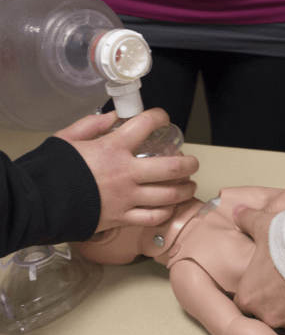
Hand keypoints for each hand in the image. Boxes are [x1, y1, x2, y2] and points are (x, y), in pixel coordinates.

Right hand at [55, 108, 198, 231]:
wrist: (42, 201)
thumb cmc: (54, 169)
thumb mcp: (68, 138)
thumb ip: (92, 125)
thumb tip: (113, 118)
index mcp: (113, 148)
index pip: (146, 124)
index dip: (160, 116)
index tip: (164, 118)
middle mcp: (126, 172)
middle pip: (171, 167)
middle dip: (189, 163)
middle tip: (192, 162)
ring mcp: (127, 198)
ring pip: (168, 195)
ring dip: (184, 189)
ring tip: (189, 186)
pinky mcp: (123, 217)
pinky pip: (152, 217)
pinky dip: (165, 213)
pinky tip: (169, 207)